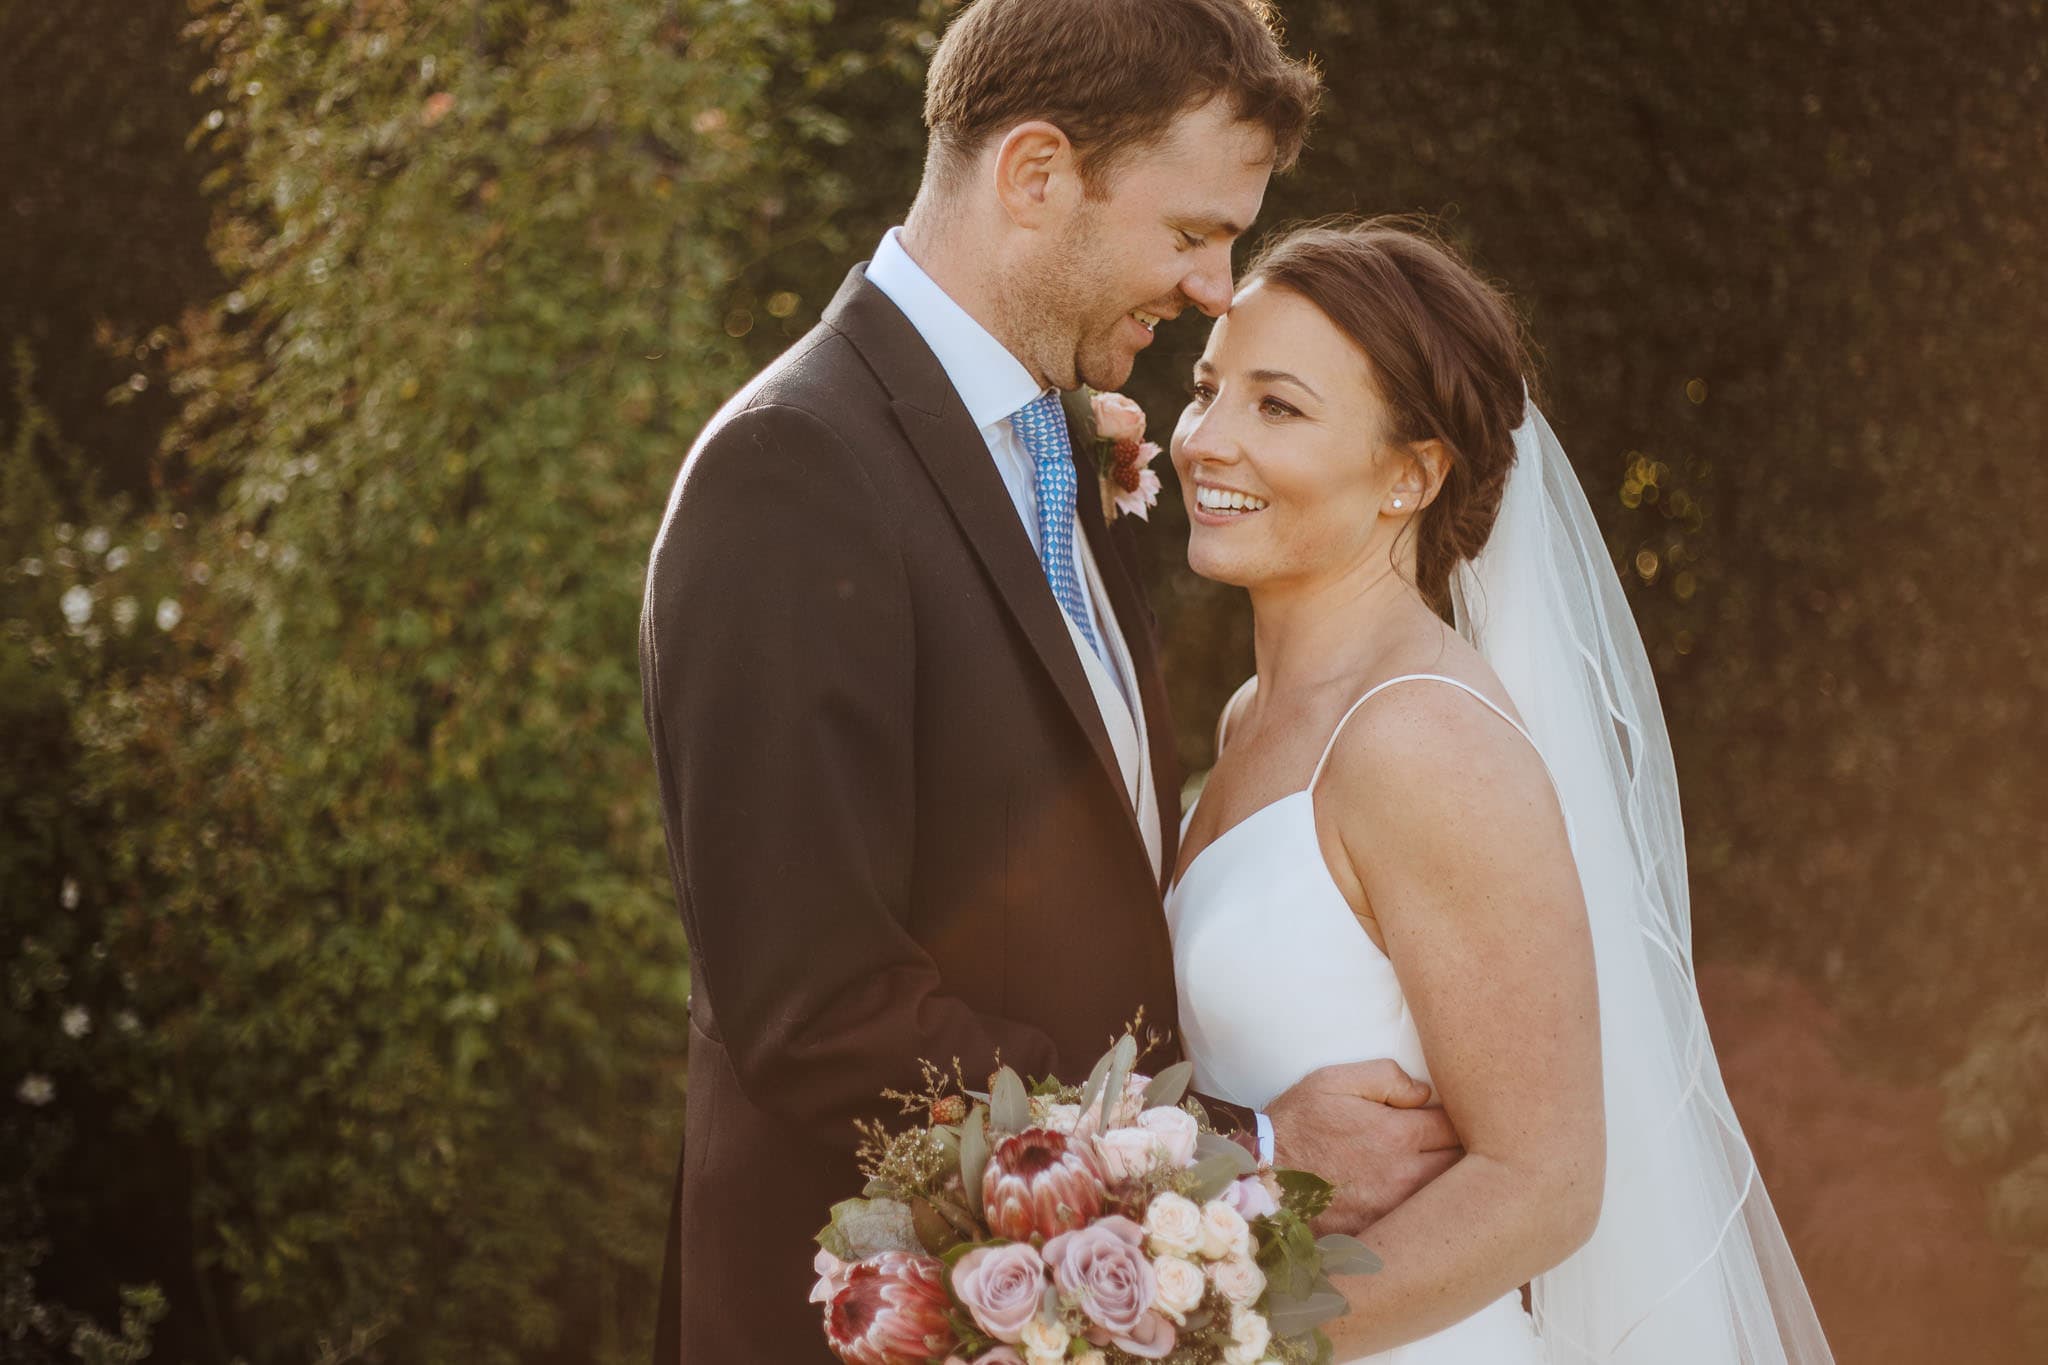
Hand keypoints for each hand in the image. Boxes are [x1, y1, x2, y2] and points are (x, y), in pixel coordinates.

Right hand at [1267, 1058, 1461, 1236]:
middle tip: (1452, 1141)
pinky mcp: (1384, 1232)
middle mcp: (1405, 1175)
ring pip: (1449, 1197)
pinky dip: (1427, 1209)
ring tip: (1439, 1168)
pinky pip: (1422, 1222)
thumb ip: (1385, 1077)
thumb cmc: (1298, 1125)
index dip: (1458, 1118)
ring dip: (1450, 1182)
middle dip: (1464, 1151)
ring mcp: (1396, 1209)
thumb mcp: (1333, 1081)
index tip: (1448, 1116)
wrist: (1264, 1177)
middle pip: (1462, 1166)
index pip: (1456, 1126)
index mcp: (1397, 1134)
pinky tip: (1419, 1199)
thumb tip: (1424, 1093)